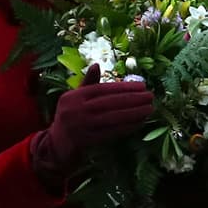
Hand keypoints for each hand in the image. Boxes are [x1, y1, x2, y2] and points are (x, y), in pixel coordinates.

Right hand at [32, 63, 152, 177]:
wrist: (56, 143)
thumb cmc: (69, 115)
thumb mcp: (74, 97)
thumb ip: (87, 83)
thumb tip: (96, 65)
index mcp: (74, 96)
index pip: (104, 89)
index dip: (124, 87)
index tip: (142, 86)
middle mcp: (77, 110)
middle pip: (110, 103)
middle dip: (133, 100)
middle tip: (151, 97)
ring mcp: (82, 126)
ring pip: (113, 118)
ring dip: (134, 113)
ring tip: (149, 109)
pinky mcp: (88, 140)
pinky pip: (112, 132)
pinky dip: (127, 127)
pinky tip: (139, 122)